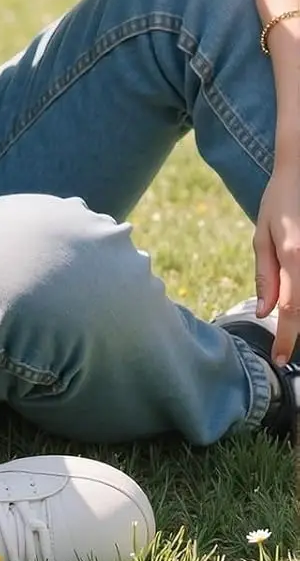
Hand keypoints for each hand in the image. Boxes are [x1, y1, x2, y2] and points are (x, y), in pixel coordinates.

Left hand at [253, 157, 299, 365]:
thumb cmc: (281, 201)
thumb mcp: (264, 235)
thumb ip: (267, 275)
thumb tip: (264, 312)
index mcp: (295, 256)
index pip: (292, 310)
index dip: (287, 339)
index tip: (279, 359)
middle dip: (299, 331)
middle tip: (285, 348)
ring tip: (289, 327)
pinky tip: (293, 302)